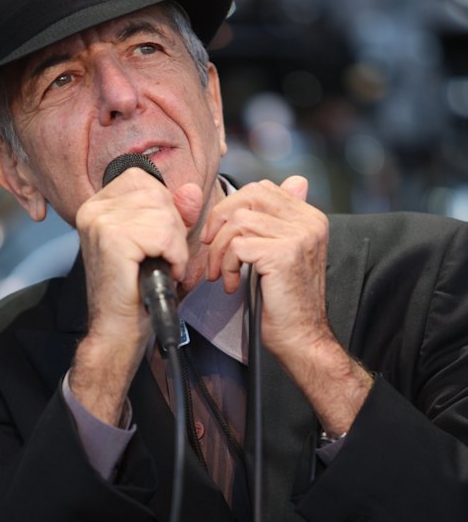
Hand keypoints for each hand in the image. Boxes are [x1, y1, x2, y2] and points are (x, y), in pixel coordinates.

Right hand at [70, 167, 202, 423]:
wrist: (118, 330)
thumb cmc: (137, 291)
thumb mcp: (161, 243)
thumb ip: (177, 213)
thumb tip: (193, 190)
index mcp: (99, 204)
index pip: (144, 180)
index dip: (163, 209)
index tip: (156, 241)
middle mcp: (94, 208)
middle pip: (157, 193)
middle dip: (172, 229)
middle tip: (160, 258)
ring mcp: (100, 221)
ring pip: (164, 215)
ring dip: (174, 246)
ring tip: (161, 267)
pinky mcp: (112, 238)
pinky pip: (164, 235)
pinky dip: (174, 257)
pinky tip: (163, 273)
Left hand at [201, 176, 328, 358]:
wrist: (302, 338)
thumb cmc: (288, 303)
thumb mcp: (285, 255)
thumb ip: (282, 221)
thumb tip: (293, 182)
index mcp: (310, 218)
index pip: (262, 190)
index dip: (232, 207)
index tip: (219, 233)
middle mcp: (309, 223)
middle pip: (249, 196)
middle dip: (220, 220)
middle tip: (211, 247)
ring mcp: (298, 237)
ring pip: (238, 221)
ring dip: (220, 250)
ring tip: (222, 273)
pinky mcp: (282, 255)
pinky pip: (237, 246)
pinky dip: (226, 266)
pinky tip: (231, 284)